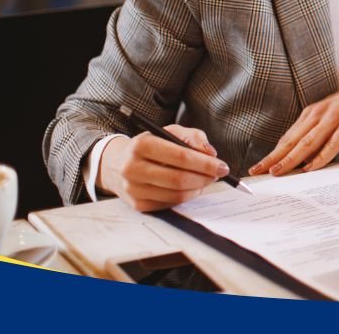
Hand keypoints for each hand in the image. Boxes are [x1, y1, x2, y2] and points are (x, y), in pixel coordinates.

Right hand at [97, 125, 229, 211]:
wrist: (116, 164)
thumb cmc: (150, 146)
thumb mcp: (168, 132)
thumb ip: (193, 137)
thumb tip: (211, 153)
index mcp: (141, 145)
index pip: (181, 157)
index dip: (205, 163)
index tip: (222, 165)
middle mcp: (133, 168)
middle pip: (179, 179)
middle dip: (205, 177)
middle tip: (217, 174)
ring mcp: (133, 189)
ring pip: (176, 194)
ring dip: (198, 188)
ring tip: (205, 180)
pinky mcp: (137, 205)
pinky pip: (170, 204)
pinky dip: (186, 197)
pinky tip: (190, 188)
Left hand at [250, 69, 338, 176]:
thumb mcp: (334, 116)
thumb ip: (320, 133)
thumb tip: (307, 156)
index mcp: (313, 113)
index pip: (288, 137)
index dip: (272, 153)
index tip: (258, 166)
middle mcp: (319, 114)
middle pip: (292, 140)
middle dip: (273, 157)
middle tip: (258, 172)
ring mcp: (335, 117)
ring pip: (307, 142)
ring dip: (291, 158)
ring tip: (277, 172)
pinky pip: (333, 142)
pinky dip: (321, 156)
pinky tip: (311, 167)